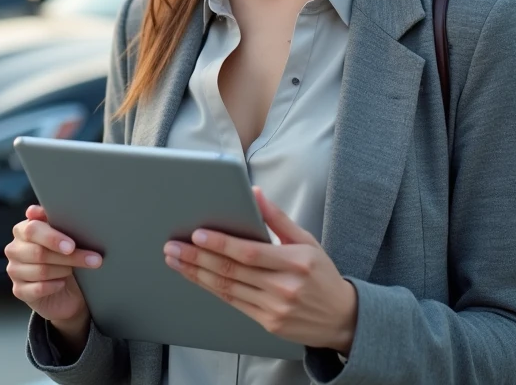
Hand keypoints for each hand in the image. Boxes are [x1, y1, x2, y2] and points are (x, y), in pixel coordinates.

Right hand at [6, 205, 103, 345]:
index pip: (32, 229)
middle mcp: (15, 249)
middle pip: (40, 252)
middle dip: (69, 257)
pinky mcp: (19, 290)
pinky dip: (54, 286)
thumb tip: (37, 210)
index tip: (72, 246)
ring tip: (75, 270)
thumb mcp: (65, 235)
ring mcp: (14, 270)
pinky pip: (38, 289)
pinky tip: (62, 283)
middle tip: (93, 260)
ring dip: (64, 271)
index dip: (53, 238)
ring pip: (41, 271)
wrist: (67, 290)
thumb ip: (56, 220)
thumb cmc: (65, 256)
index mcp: (23, 230)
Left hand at [162, 187, 357, 354]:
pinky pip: (233, 303)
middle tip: (173, 247)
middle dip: (197, 258)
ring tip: (175, 260)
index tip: (197, 235)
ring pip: (228, 288)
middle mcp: (284, 287)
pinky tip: (196, 278)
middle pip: (232, 271)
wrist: (343, 319)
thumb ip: (278, 218)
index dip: (222, 244)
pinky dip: (211, 289)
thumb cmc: (322, 274)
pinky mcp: (268, 323)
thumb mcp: (308, 241)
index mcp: (296, 262)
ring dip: (197, 274)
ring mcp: (275, 308)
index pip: (250, 252)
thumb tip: (254, 192)